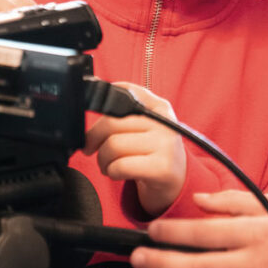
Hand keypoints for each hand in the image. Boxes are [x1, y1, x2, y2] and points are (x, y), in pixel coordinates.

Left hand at [82, 83, 185, 215]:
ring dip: (102, 160)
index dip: (102, 101)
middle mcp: (165, 122)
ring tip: (108, 164)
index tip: (90, 110)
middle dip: (93, 139)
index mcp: (159, 107)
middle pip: (111, 123)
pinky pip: (120, 166)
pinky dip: (111, 172)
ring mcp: (165, 145)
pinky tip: (118, 173)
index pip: (125, 92)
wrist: (177, 180)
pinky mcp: (161, 168)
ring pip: (113, 146)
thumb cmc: (152, 151)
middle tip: (92, 149)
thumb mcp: (146, 125)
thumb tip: (95, 87)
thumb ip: (125, 108)